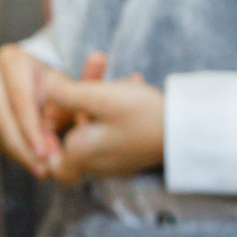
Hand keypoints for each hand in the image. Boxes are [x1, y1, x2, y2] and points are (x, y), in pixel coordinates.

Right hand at [0, 42, 67, 176]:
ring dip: (13, 149)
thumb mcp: (67, 87)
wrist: (25, 84)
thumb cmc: (51, 88)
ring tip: (35, 166)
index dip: (32, 129)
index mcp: (13, 58)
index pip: (19, 98)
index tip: (47, 154)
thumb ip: (78, 93)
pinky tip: (22, 155)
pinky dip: (2, 146)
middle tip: (40, 168)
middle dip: (22, 145)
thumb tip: (90, 89)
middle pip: (1, 114)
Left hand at [45, 56, 164, 181]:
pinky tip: (132, 81)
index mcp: (81, 155)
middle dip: (73, 102)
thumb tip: (44, 92)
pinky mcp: (133, 149)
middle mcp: (97, 163)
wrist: (192, 129)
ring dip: (98, 97)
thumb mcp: (98, 97)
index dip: (43, 140)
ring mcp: (117, 157)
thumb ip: (64, 95)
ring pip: (94, 125)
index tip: (52, 112)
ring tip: (113, 72)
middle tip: (82, 83)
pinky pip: (114, 126)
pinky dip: (116, 105)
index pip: (48, 163)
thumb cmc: (142, 114)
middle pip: (70, 135)